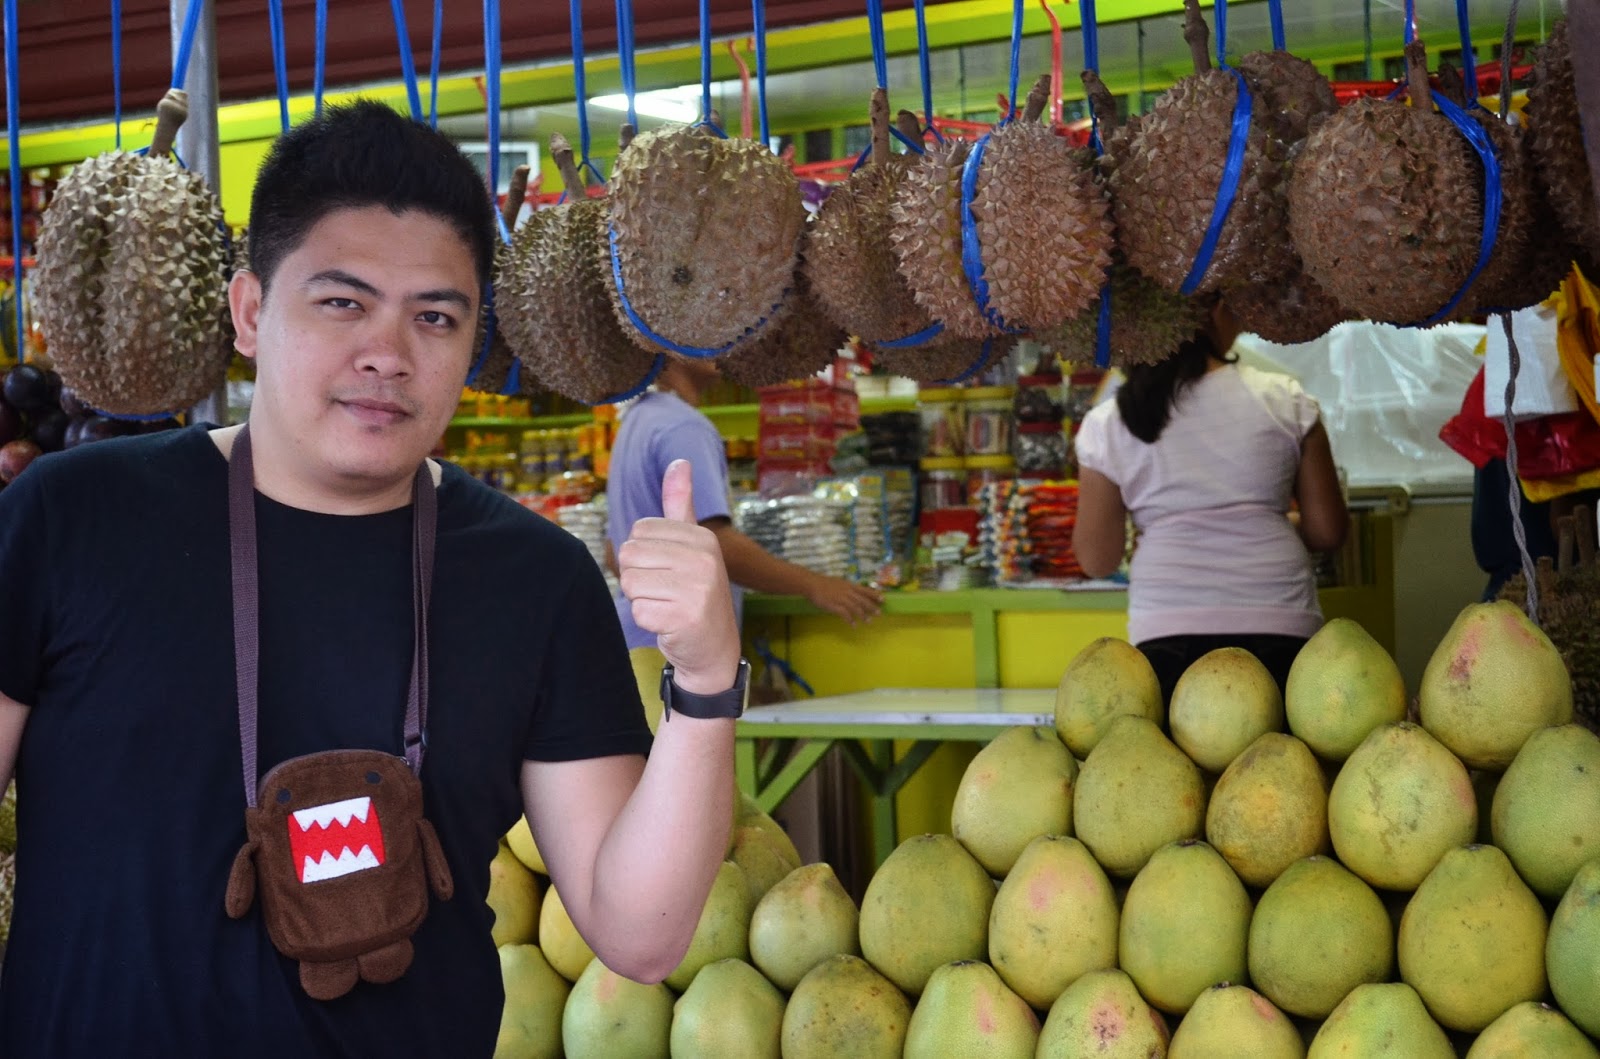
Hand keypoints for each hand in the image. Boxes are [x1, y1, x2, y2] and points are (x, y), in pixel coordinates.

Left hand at [618, 460, 740, 695]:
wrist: (713, 649)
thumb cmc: (695, 593)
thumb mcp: (692, 546)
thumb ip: (680, 505)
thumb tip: (679, 461)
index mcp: (702, 538)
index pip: (638, 532)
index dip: (644, 556)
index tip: (668, 571)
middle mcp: (704, 559)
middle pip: (629, 555)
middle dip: (638, 578)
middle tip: (665, 592)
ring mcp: (697, 589)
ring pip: (630, 583)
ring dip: (641, 600)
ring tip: (667, 606)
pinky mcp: (685, 618)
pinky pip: (638, 611)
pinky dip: (648, 621)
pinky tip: (669, 624)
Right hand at [805, 574, 883, 625]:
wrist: (812, 584)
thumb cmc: (824, 583)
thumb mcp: (839, 582)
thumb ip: (848, 587)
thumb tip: (855, 592)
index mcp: (849, 585)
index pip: (865, 590)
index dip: (874, 595)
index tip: (883, 599)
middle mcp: (847, 591)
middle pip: (862, 600)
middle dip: (872, 607)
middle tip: (879, 614)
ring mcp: (841, 599)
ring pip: (855, 607)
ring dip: (863, 615)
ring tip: (868, 622)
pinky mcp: (834, 605)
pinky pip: (844, 614)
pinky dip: (850, 620)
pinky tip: (853, 625)